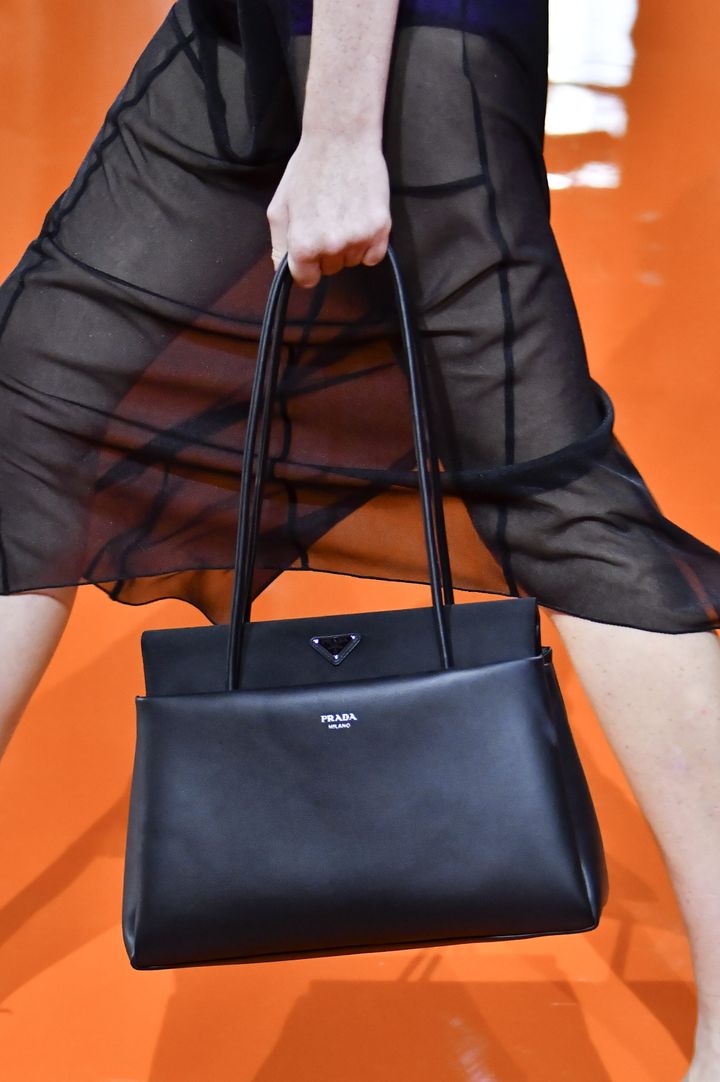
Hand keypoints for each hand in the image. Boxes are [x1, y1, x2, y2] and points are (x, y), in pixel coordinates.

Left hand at [266, 130, 391, 288]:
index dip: (307, 265)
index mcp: (304, 244)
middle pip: (331, 270)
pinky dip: (369, 245)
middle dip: (327, 252)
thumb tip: (284, 273)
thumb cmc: (307, 170)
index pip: (307, 280)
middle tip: (327, 219)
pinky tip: (360, 219)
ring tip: (343, 213)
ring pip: (352, 262)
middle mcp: (332, 246)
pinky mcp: (381, 229)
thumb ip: (279, 246)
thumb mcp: (279, 207)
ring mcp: (359, 239)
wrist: (342, 138)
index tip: (310, 248)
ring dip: (348, 247)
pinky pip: (374, 256)